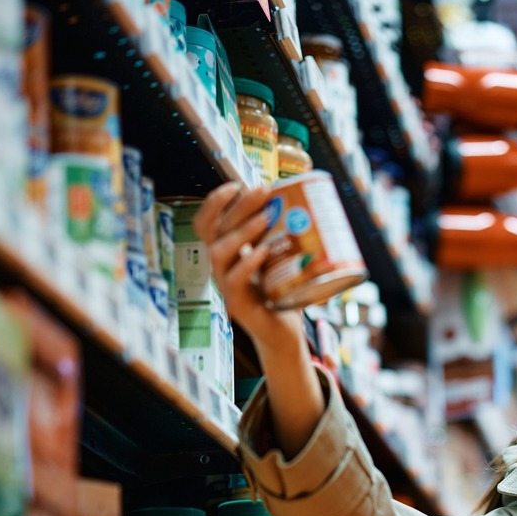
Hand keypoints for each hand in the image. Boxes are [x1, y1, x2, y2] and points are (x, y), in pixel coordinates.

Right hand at [193, 182, 302, 352]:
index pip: (208, 221)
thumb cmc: (281, 291)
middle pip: (217, 230)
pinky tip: (263, 251)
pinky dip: (247, 263)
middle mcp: (221, 265)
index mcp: (227, 251)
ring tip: (264, 219)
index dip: (215, 201)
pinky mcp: (236, 304)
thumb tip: (308, 198)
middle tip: (262, 192)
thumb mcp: (280, 257)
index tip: (238, 185)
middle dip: (239, 207)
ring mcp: (225, 285)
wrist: (283, 331)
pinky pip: (234, 280)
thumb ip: (284, 233)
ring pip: (219, 252)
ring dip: (241, 232)